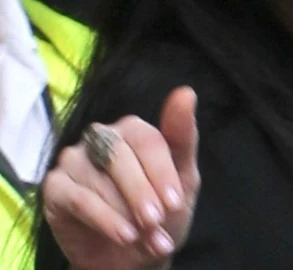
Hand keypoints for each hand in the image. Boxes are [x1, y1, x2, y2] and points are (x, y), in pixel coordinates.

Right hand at [42, 87, 200, 269]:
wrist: (131, 257)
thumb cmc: (160, 213)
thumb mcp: (182, 180)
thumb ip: (183, 137)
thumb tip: (186, 92)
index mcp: (133, 130)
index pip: (147, 140)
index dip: (162, 172)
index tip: (175, 202)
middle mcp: (100, 138)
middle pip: (120, 155)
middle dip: (142, 192)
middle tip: (156, 221)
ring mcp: (74, 160)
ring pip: (98, 179)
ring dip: (125, 212)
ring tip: (142, 237)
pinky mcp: (55, 187)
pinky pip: (78, 198)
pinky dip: (103, 219)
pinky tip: (122, 235)